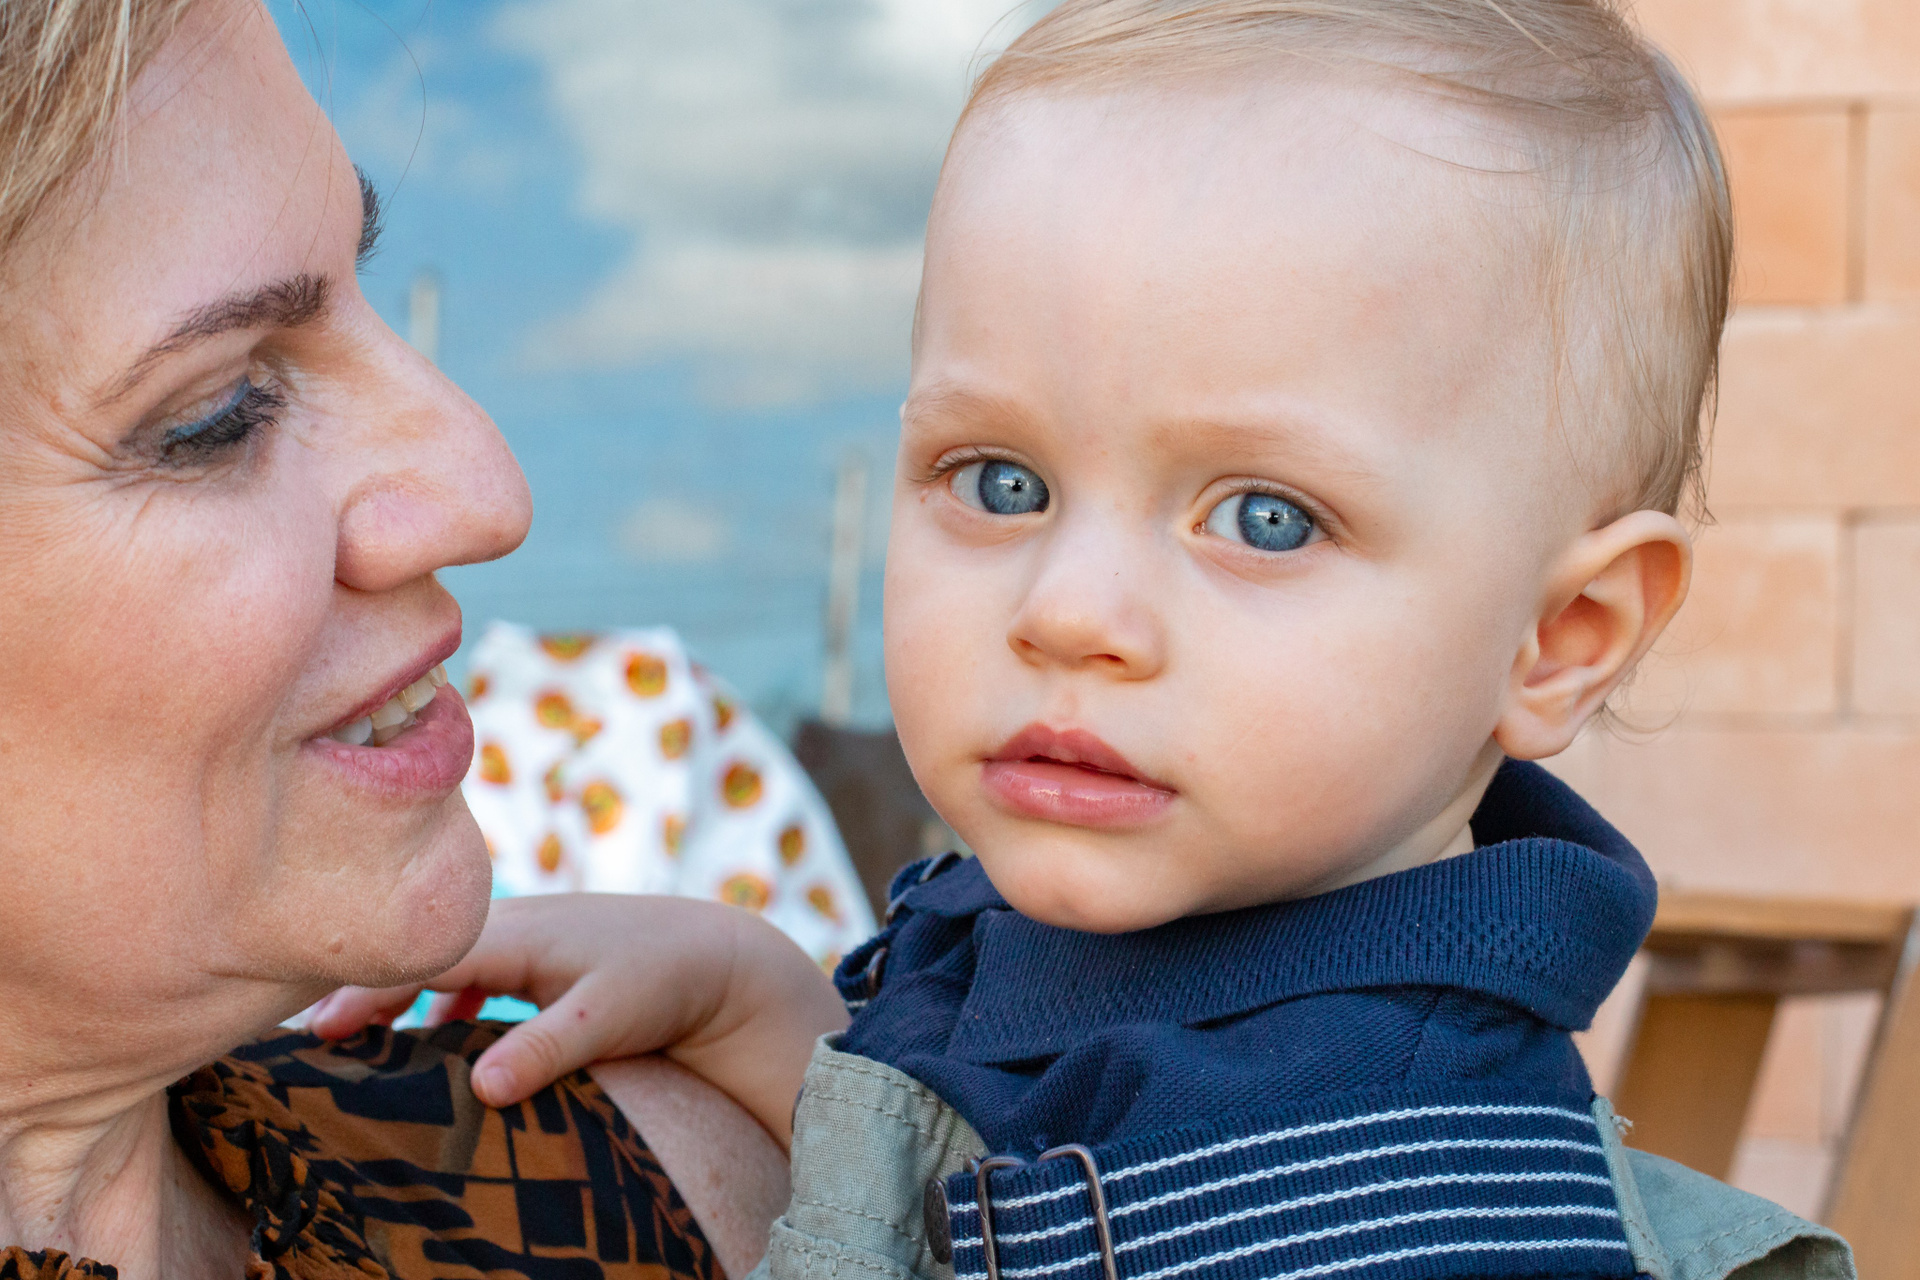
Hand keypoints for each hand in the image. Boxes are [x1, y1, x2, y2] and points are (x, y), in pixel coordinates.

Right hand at [308, 893, 848, 1147]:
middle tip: (308, 1037)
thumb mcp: (606, 1016)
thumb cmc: (665, 980)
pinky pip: (475, 974)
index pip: (417, 955)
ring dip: (402, 995)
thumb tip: (482, 1089)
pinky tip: (439, 1035)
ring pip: (444, 963)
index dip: (362, 988)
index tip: (315, 1029)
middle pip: (418, 953)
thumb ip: (545, 1045)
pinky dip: (446, 999)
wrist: (723, 958)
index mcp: (515, 931)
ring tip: (354, 1042)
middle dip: (364, 988)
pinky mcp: (543, 958)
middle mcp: (512, 925)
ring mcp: (527, 938)